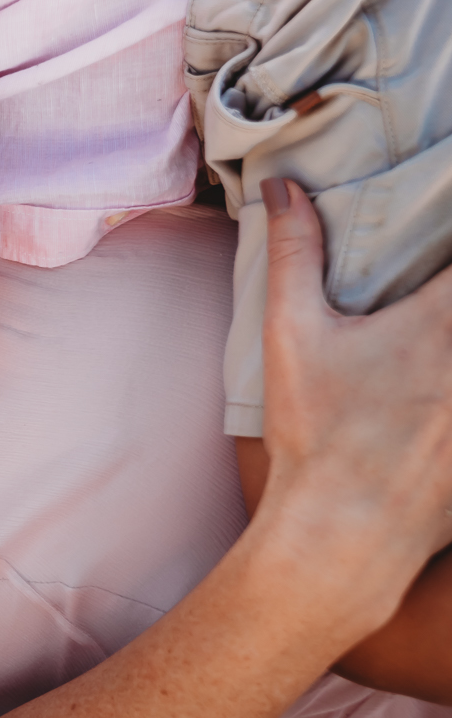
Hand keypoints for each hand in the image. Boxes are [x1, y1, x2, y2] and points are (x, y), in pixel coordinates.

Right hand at [255, 179, 451, 633]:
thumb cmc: (319, 431)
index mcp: (444, 320)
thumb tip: (283, 188)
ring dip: (445, 358)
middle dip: (447, 295)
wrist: (346, 530)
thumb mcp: (292, 334)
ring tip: (422, 363)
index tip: (440, 223)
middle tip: (418, 315)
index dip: (450, 236)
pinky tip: (435, 413)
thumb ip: (295, 253)